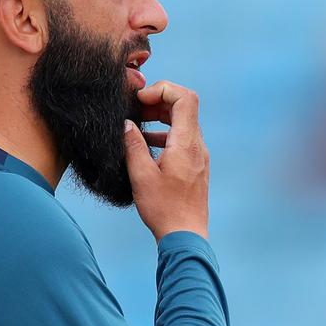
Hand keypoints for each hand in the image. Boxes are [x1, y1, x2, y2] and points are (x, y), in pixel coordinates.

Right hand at [123, 81, 208, 240]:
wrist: (186, 235)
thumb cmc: (164, 208)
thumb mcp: (141, 175)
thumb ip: (133, 145)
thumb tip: (126, 124)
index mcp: (186, 143)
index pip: (185, 98)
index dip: (162, 89)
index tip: (140, 100)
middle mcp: (198, 146)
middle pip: (185, 107)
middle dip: (159, 100)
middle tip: (136, 108)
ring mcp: (199, 155)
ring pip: (183, 123)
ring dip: (161, 117)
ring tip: (136, 124)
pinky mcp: (195, 165)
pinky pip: (182, 139)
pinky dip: (165, 133)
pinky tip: (146, 144)